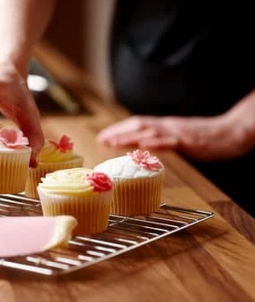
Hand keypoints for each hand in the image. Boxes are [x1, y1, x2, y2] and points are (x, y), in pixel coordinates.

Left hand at [96, 115, 252, 160]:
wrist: (232, 132)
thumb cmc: (207, 136)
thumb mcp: (180, 136)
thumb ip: (163, 139)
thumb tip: (146, 146)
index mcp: (165, 125)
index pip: (137, 124)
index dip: (119, 129)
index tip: (103, 135)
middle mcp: (168, 126)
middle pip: (138, 125)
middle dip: (118, 132)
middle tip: (101, 139)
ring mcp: (177, 133)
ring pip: (149, 132)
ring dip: (129, 137)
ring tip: (113, 142)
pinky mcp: (189, 142)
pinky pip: (169, 142)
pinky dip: (154, 143)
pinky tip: (143, 145)